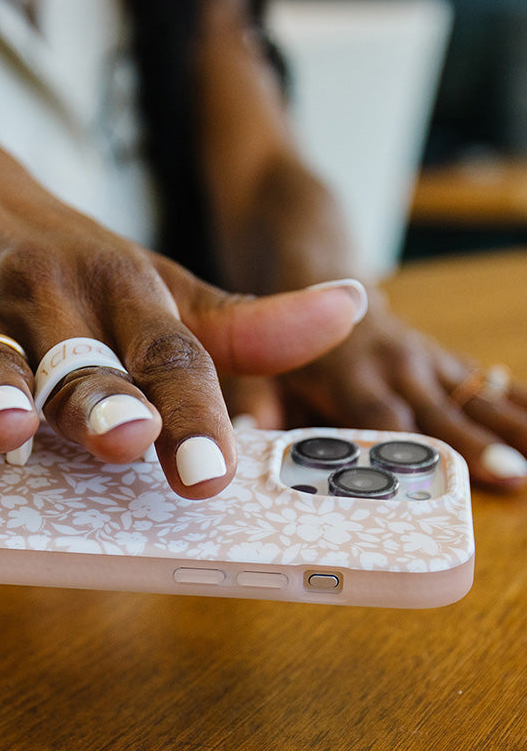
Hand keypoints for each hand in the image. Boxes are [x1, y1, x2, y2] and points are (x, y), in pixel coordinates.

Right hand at [0, 132, 362, 498]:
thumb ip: (246, 324)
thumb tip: (348, 312)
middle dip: (103, 402)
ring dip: (0, 395)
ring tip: (11, 430)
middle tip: (126, 438)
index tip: (210, 471)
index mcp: (124, 290)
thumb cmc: (69, 257)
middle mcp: (55, 298)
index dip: (193, 411)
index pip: (168, 351)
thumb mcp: (159, 283)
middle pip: (83, 360)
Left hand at [225, 294, 526, 489]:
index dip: (412, 448)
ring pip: (476, 394)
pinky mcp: (440, 358)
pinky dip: (517, 400)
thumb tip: (250, 435)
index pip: (384, 418)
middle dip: (481, 443)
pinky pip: (484, 381)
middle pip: (442, 411)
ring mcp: (423, 359)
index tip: (440, 472)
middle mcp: (394, 366)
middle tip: (518, 474)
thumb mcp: (263, 368)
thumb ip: (258, 402)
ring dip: (514, 423)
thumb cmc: (288, 345)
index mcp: (349, 376)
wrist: (310, 276)